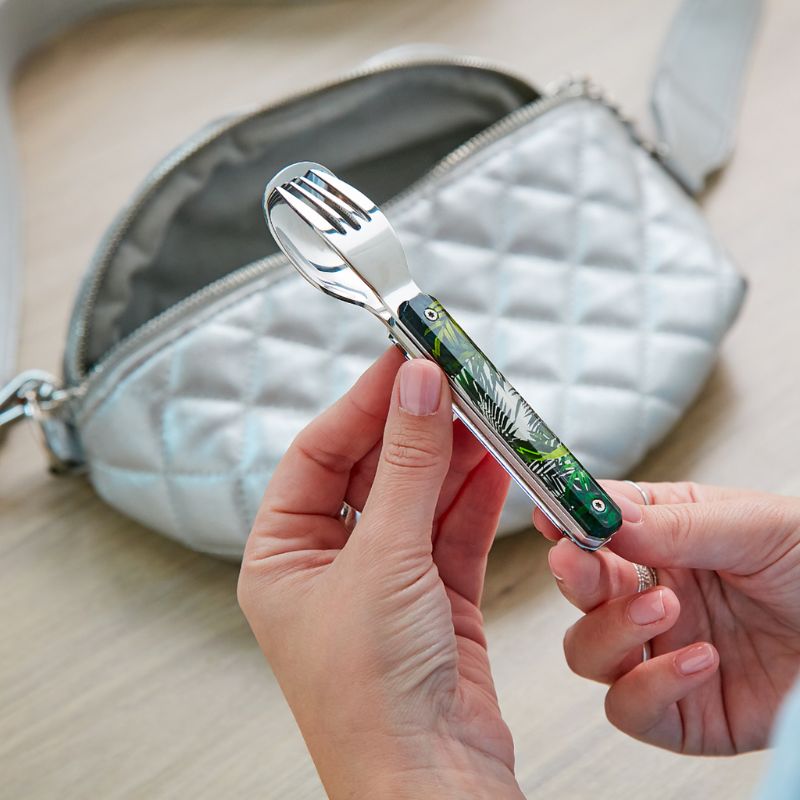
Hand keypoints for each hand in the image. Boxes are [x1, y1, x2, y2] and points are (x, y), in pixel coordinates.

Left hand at [238, 348, 522, 798]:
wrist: (432, 787)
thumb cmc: (374, 697)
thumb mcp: (385, 560)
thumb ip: (407, 465)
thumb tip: (417, 385)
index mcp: (283, 556)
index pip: (318, 454)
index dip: (361, 403)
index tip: (403, 359)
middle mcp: (329, 566)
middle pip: (374, 470)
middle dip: (415, 425)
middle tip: (453, 378)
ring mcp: (385, 582)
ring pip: (420, 497)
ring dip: (452, 455)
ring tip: (483, 411)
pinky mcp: (436, 601)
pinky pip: (453, 531)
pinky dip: (476, 496)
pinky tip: (495, 462)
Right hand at [535, 481, 799, 754]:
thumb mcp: (754, 527)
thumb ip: (675, 523)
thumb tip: (602, 516)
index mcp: (665, 540)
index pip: (595, 529)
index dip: (564, 521)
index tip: (550, 516)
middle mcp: (653, 595)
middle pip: (579, 591)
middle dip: (574, 576)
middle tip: (582, 561)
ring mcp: (661, 654)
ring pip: (587, 651)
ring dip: (612, 630)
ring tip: (666, 606)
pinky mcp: (681, 713)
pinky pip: (629, 708)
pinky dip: (650, 686)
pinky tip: (699, 659)